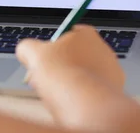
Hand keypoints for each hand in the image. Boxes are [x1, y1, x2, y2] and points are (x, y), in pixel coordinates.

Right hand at [16, 26, 139, 131]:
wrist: (86, 106)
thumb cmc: (63, 76)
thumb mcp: (32, 53)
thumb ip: (26, 47)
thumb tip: (25, 49)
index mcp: (85, 34)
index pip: (65, 35)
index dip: (50, 48)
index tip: (41, 59)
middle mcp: (102, 48)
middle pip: (73, 55)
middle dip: (57, 66)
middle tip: (45, 79)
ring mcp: (110, 69)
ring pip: (82, 72)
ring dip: (69, 80)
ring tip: (57, 92)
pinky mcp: (114, 89)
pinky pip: (92, 88)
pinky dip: (81, 94)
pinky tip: (71, 100)